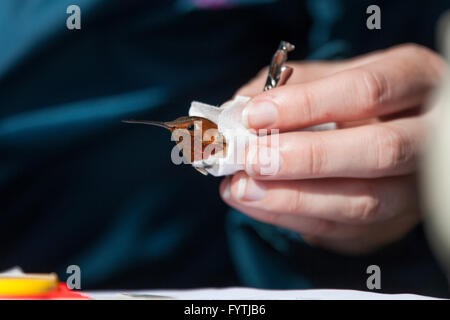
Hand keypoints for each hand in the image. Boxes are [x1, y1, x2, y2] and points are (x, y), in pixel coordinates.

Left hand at [220, 44, 447, 254]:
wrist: (389, 131)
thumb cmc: (352, 99)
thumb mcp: (330, 76)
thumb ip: (288, 85)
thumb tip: (238, 110)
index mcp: (414, 82)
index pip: (367, 91)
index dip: (309, 104)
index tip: (255, 115)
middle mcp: (427, 137)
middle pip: (380, 151)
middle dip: (309, 157)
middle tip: (252, 159)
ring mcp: (415, 187)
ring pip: (365, 201)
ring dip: (294, 198)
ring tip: (243, 188)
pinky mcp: (390, 224)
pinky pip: (341, 230)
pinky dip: (291, 218)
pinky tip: (255, 204)